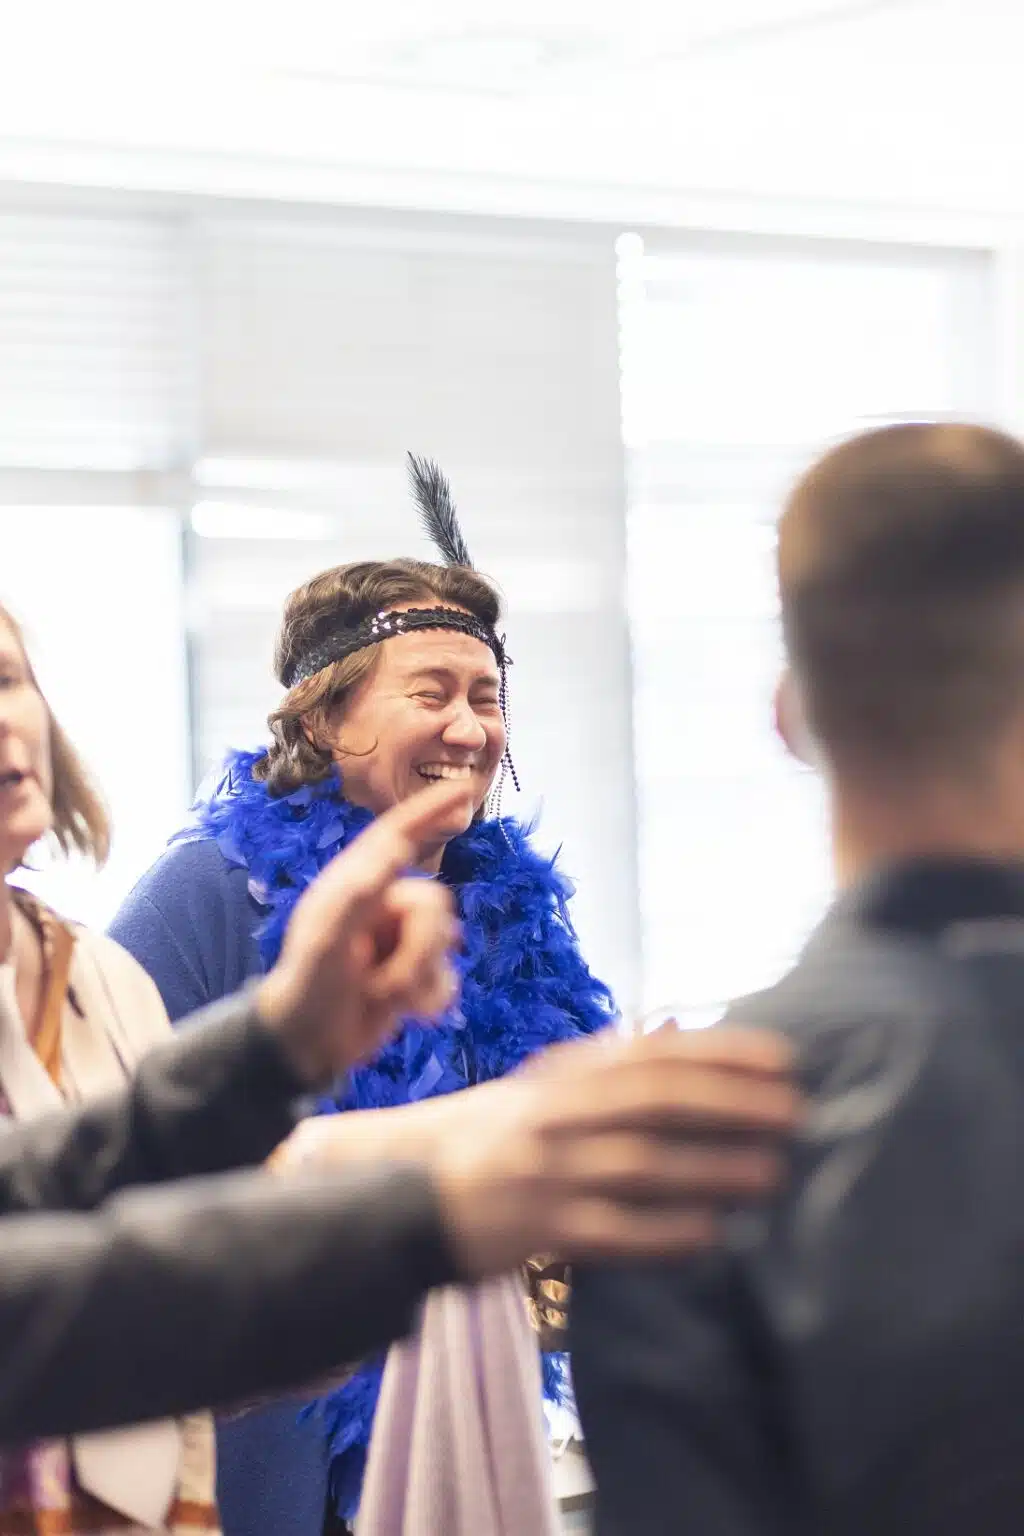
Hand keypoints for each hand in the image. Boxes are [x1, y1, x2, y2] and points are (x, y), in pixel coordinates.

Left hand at [254, 782, 472, 1087]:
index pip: (396, 836)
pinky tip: (405, 1010)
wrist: (309, 1046)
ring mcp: (400, 939)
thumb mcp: (327, 941)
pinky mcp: (415, 973)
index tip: (463, 788)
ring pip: (445, 941)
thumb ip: (360, 896)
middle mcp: (382, 906)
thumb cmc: (307, 989)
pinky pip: (447, 976)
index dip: (429, 810)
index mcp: (355, 887)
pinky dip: (429, 996)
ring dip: (418, 976)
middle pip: (434, 904)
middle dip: (418, 948)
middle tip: (384, 982)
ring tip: (382, 996)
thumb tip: (393, 849)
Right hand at [431, 1025, 799, 1276]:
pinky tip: (709, 1234)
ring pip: (641, 1165)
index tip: (783, 1060)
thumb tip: (687, 1041)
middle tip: (795, 1113)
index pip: (654, 1055)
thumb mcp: (546, 1089)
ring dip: (711, 1169)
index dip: (722, 1053)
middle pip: (655, 1102)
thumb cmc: (497, 1136)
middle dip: (730, 1105)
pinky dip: (663, 1233)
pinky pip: (610, 1233)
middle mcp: (557, 1114)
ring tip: (770, 1174)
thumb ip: (609, 1070)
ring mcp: (546, 1171)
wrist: (405, 1187)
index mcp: (565, 1074)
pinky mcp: (536, 1228)